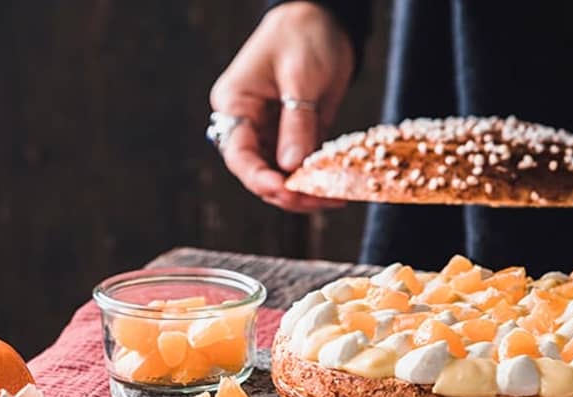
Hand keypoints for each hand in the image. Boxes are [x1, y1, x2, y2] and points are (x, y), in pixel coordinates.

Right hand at [210, 1, 352, 212]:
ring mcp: (270, 133)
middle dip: (289, 193)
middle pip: (260, 174)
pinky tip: (337, 188)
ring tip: (335, 198)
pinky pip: (300, 168)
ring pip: (280, 177)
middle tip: (322, 200)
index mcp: (235, 105)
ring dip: (305, 192)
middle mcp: (248, 124)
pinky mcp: (294, 137)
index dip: (261, 180)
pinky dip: (316, 180)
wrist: (325, 19)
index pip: (240, 155)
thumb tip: (291, 167)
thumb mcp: (301, 77)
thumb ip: (297, 122)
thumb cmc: (304, 35)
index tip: (288, 191)